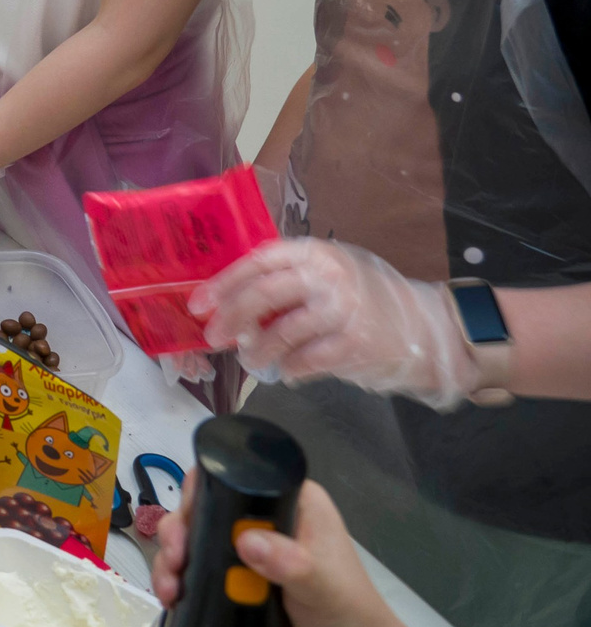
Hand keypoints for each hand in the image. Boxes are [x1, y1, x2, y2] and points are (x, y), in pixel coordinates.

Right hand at [155, 482, 438, 626]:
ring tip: (170, 589)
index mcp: (289, 502)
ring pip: (192, 539)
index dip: (202, 492)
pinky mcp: (231, 580)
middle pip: (203, 507)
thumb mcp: (324, 585)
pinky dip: (177, 581)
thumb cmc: (349, 613)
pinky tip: (173, 598)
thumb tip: (246, 541)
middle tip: (175, 559)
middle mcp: (261, 520)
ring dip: (171, 560)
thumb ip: (291, 563)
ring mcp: (244, 551)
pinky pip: (195, 570)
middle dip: (178, 531)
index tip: (187, 522)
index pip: (235, 477)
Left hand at [191, 239, 478, 409]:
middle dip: (232, 317)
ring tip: (251, 361)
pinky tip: (288, 373)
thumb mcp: (328, 275)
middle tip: (214, 336)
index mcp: (316, 253)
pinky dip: (291, 370)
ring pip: (282, 332)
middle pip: (264, 293)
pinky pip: (308, 360)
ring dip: (258, 351)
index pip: (258, 261)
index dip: (225, 283)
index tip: (200, 304)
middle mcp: (329, 276)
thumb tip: (231, 302)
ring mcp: (344, 309)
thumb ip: (288, 281)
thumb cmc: (365, 299)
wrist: (426, 326)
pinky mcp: (357, 343)